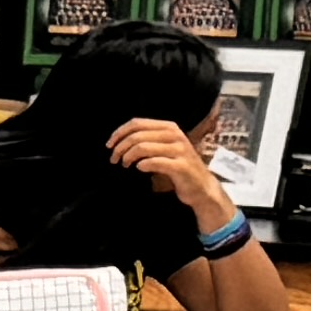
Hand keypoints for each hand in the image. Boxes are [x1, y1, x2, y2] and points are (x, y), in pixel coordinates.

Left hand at [107, 117, 226, 216]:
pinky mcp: (181, 166)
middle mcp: (175, 135)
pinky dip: (142, 165)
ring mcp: (179, 150)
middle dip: (120, 148)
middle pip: (137, 135)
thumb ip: (147, 140)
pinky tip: (139, 169)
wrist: (201, 187)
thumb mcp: (163, 148)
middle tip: (114, 160)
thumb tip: (118, 140)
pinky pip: (155, 162)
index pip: (137, 123)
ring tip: (125, 165)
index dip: (119, 133)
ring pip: (143, 147)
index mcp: (169, 128)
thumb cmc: (177, 167)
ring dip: (128, 157)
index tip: (109, 145)